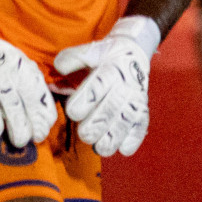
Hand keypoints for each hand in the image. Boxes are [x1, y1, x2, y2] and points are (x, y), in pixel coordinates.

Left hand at [53, 15, 158, 156]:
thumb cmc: (105, 57)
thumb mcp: (90, 52)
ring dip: (113, 138)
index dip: (84, 102)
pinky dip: (132, 140)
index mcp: (110, 69)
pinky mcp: (143, 112)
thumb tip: (58, 68)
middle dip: (95, 126)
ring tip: (99, 147)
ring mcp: (136, 100)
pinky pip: (140, 127)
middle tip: (84, 134)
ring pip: (126, 122)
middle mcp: (125, 86)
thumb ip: (72, 59)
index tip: (72, 112)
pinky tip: (122, 149)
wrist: (133, 55)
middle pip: (110, 109)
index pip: (98, 87)